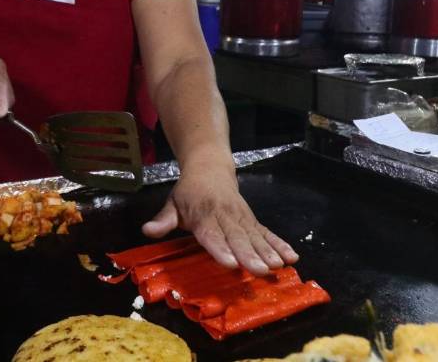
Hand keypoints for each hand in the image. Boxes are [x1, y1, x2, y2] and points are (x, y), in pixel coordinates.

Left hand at [142, 168, 297, 275]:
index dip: (220, 249)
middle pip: (237, 237)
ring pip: (255, 235)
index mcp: (203, 215)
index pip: (211, 234)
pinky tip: (291, 256)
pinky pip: (267, 232)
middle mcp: (225, 216)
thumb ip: (163, 220)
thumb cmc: (188, 192)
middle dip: (250, 255)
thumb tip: (147, 230)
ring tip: (279, 266)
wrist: (210, 166)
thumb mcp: (172, 203)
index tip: (230, 263)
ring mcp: (241, 217)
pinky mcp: (252, 219)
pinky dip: (279, 244)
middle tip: (260, 271)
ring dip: (268, 251)